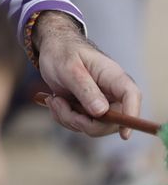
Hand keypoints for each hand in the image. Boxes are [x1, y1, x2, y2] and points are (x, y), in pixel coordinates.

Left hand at [35, 12, 142, 139]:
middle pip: (111, 122)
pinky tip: (56, 102)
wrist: (52, 50)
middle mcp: (113, 94)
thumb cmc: (63, 52)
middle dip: (82, 120)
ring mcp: (102, 104)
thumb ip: (84, 88)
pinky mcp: (90, 111)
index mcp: (114, 77)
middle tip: (60, 104)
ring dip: (69, 118)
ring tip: (55, 100)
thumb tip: (101, 112)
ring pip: (93, 127)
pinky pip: (81, 125)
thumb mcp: (69, 67)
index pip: (131, 97)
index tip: (124, 134)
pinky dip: (65, 118)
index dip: (131, 116)